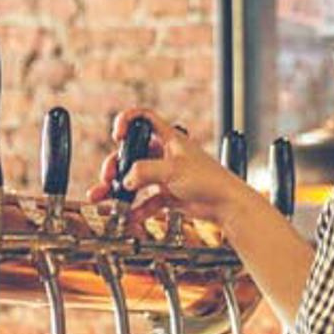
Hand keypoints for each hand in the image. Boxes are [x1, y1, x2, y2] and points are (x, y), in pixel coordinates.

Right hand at [87, 109, 264, 231]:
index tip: (117, 135)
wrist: (226, 205)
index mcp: (169, 139)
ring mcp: (166, 175)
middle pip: (133, 154)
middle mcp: (166, 155)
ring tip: (107, 198)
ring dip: (121, 189)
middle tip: (109, 177)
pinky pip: (146, 200)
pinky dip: (137, 208)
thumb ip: (144, 172)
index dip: (127, 121)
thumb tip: (125, 179)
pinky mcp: (169, 195)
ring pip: (137, 179)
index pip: (144, 118)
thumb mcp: (172, 170)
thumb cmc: (210, 180)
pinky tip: (129, 215)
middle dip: (117, 165)